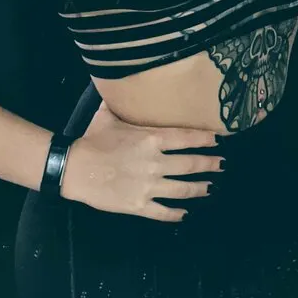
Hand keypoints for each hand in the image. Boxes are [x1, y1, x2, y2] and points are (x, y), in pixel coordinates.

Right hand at [59, 101, 223, 222]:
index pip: (186, 138)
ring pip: (183, 189)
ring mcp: (149, 185)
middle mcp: (156, 162)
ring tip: (210, 187)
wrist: (75, 168)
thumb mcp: (108, 115)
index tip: (218, 140)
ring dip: (199, 188)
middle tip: (222, 165)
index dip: (205, 139)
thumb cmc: (93, 139)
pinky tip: (184, 213)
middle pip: (191, 164)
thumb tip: (121, 84)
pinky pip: (163, 211)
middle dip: (210, 164)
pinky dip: (176, 213)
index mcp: (151, 138)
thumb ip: (121, 104)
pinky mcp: (139, 205)